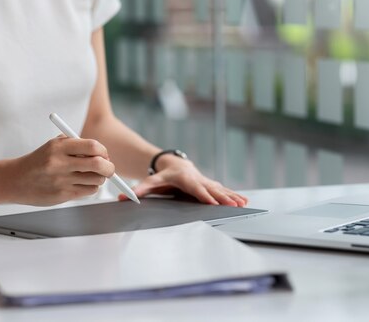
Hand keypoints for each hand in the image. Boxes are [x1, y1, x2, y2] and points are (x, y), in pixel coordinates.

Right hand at [7, 136, 115, 205]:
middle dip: (109, 167)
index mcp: (59, 147)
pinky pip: (88, 191)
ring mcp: (61, 180)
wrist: (16, 180)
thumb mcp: (54, 145)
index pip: (92, 146)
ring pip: (96, 180)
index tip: (104, 154)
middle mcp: (60, 163)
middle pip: (98, 164)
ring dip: (100, 178)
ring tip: (92, 175)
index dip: (103, 151)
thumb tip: (103, 153)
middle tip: (108, 168)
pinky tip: (82, 184)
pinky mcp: (62, 195)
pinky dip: (91, 187)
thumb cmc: (39, 161)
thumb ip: (77, 145)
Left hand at [119, 156, 247, 206]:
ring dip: (231, 196)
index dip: (203, 195)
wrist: (176, 164)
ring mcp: (205, 181)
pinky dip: (234, 195)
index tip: (212, 202)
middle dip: (222, 197)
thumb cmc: (164, 175)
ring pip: (220, 190)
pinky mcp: (211, 185)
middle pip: (211, 190)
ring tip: (242, 204)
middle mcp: (198, 179)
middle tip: (233, 205)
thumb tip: (124, 198)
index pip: (195, 189)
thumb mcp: (152, 181)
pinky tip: (244, 201)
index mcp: (185, 179)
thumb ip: (140, 189)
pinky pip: (224, 191)